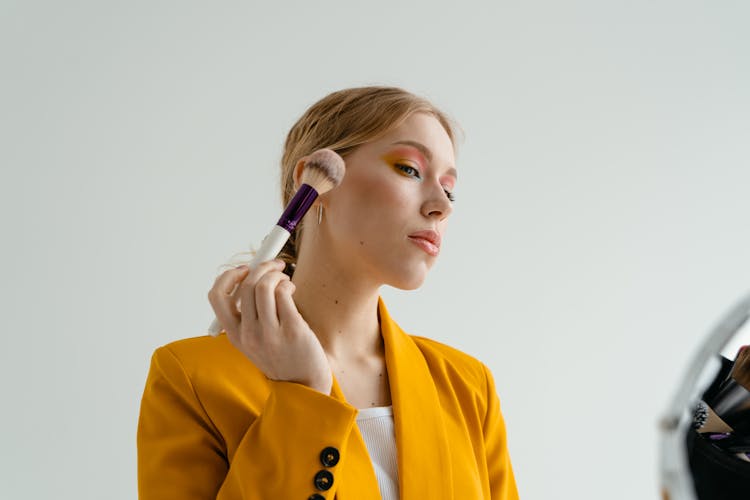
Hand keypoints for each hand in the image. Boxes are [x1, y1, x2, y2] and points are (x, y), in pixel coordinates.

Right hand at [207, 260, 331, 394]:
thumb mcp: (254, 340)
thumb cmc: (280, 355)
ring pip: (264, 286)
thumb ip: (248, 314)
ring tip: (285, 280)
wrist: (304, 384)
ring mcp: (269, 333)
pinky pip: (284, 294)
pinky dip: (287, 285)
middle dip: (261, 267)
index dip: (229, 276)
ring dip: (276, 274)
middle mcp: (248, 334)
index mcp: (234, 335)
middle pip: (245, 285)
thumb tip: (251, 274)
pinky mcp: (292, 329)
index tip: (245, 269)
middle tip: (275, 266)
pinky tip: (292, 290)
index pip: (217, 296)